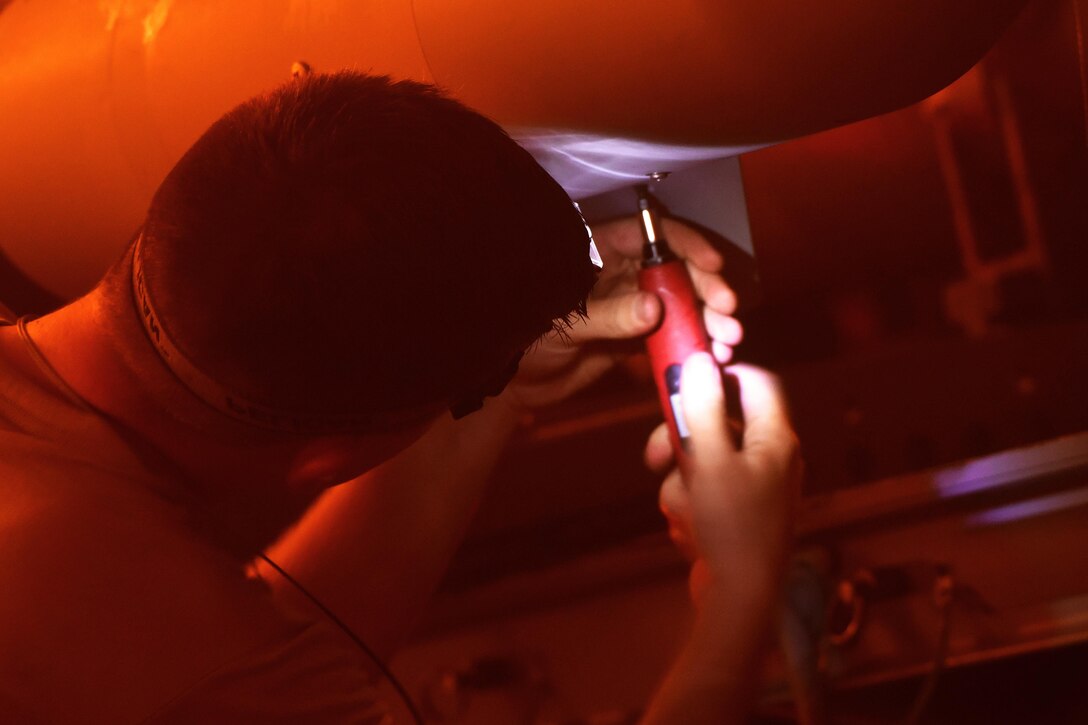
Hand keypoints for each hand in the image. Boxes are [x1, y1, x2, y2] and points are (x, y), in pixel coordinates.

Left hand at [504, 216, 742, 409]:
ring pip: (680, 304)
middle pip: (675, 270)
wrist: (515, 385)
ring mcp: (632, 305)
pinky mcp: (637, 337)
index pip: (650, 235)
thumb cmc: (525, 340)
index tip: (713, 264)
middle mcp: (621, 273)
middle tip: (729, 313)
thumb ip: (609, 315)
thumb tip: (654, 308)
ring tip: (729, 340)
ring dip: (708, 319)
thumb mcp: (563, 324)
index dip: (685, 245)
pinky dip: (694, 343)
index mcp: (599, 251)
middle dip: (706, 289)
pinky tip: (714, 355)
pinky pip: (673, 335)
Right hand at [645, 354, 800, 604]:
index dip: (721, 373)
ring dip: (681, 483)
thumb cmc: (732, 526)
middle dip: (681, 442)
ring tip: (683, 512)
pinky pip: (703, 494)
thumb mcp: (709, 460)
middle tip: (656, 456)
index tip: (684, 377)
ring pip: (701, 463)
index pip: (756, 381)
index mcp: (774, 439)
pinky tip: (690, 532)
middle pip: (717, 424)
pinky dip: (690, 507)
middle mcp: (769, 459)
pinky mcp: (736, 516)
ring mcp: (753, 490)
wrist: (742, 601)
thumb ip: (702, 408)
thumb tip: (699, 360)